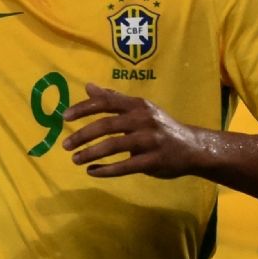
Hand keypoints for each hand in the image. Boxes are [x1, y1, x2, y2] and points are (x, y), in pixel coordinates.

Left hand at [61, 83, 201, 178]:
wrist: (192, 147)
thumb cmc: (161, 126)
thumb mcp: (140, 109)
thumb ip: (114, 98)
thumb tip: (88, 86)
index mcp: (137, 105)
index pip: (105, 102)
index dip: (83, 108)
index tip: (65, 118)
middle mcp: (143, 119)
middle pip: (106, 125)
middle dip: (82, 135)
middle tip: (66, 145)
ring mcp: (149, 140)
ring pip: (113, 146)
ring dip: (90, 154)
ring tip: (75, 160)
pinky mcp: (153, 160)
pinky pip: (125, 166)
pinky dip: (106, 170)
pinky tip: (92, 172)